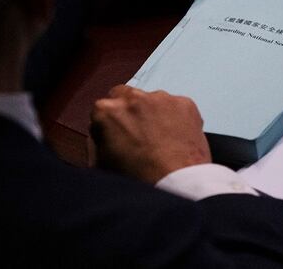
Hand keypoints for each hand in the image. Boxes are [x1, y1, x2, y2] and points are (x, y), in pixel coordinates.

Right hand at [89, 84, 211, 183]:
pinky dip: (176, 118)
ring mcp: (161, 98)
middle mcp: (133, 97)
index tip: (117, 135)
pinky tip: (177, 138)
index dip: (109, 124)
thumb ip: (97, 141)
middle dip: (130, 112)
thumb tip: (101, 133)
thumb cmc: (140, 179)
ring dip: (153, 113)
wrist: (177, 185)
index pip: (102, 109)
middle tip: (139, 135)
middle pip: (126, 96)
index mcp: (106, 110)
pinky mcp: (185, 103)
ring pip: (153, 100)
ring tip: (161, 140)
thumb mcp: (101, 165)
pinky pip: (177, 107)